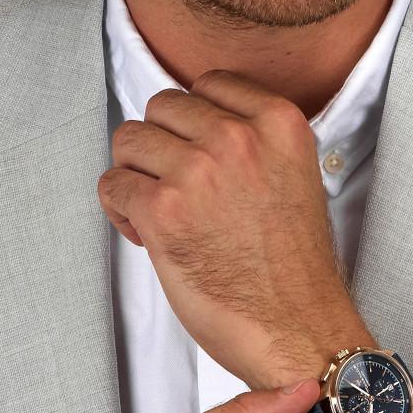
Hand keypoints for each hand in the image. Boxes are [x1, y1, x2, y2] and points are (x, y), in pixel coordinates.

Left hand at [96, 69, 362, 389]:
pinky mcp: (163, 211)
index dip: (196, 121)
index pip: (208, 83)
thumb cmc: (295, 266)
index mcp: (278, 122)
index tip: (199, 152)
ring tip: (162, 212)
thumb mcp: (295, 174)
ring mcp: (197, 171)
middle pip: (162, 107)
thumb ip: (253, 139)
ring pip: (129, 140)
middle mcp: (238, 137)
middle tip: (177, 188)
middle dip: (162, 146)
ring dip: (137, 175)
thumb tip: (193, 126)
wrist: (299, 330)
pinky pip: (113, 184)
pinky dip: (121, 210)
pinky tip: (148, 233)